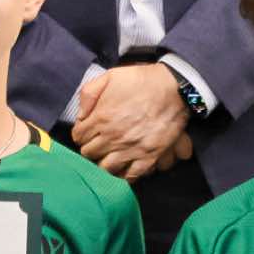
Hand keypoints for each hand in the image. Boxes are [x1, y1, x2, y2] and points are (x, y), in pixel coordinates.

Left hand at [72, 65, 189, 179]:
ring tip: (106, 157)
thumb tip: (80, 115)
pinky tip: (121, 170)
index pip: (79, 136)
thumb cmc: (141, 80)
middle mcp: (113, 136)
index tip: (86, 132)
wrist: (174, 87)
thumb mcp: (109, 76)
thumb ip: (88, 94)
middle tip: (96, 144)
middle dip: (89, 148)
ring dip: (102, 164)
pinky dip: (123, 176)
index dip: (80, 134)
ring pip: (105, 168)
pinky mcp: (149, 156)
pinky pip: (130, 176)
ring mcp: (131, 149)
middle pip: (89, 154)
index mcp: (101, 118)